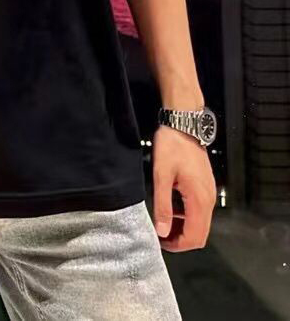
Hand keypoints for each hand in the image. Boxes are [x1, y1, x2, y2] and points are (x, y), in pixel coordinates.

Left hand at [152, 124, 216, 250]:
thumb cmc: (172, 147)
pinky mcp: (206, 187)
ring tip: (163, 221)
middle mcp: (209, 200)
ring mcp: (209, 193)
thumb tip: (162, 231)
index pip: (194, 237)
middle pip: (200, 235)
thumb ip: (163, 205)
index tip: (160, 242)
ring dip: (184, 228)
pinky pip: (200, 211)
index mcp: (199, 200)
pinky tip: (172, 207)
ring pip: (201, 224)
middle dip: (181, 240)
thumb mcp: (162, 176)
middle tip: (161, 235)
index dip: (177, 245)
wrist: (184, 124)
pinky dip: (187, 217)